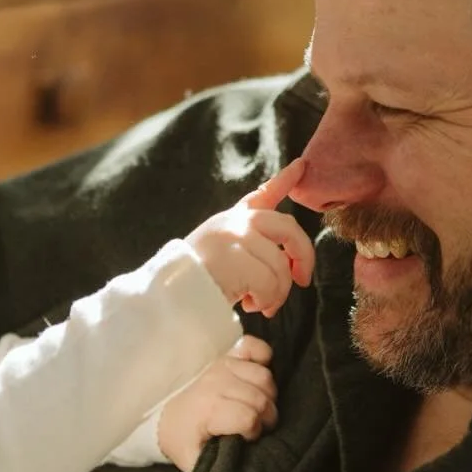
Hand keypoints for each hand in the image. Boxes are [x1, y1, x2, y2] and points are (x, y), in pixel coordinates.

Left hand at [156, 336, 277, 471]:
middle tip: (257, 426)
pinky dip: (263, 356)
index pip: (249, 418)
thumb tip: (243, 464)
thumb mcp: (196, 462)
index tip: (246, 439)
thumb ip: (218, 466)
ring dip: (268, 395)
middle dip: (265, 417)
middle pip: (261, 398)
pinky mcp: (227, 356)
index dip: (254, 432)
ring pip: (264, 376)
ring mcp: (222, 366)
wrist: (166, 417)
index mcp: (209, 409)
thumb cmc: (184, 440)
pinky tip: (258, 377)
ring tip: (259, 407)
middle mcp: (216, 383)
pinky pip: (253, 346)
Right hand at [187, 158, 314, 317]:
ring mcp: (235, 236)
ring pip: (280, 264)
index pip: (263, 194)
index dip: (285, 179)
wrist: (167, 297)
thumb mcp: (223, 256)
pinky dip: (268, 300)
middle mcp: (235, 222)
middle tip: (302, 280)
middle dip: (304, 255)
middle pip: (288, 227)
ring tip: (262, 305)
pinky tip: (253, 306)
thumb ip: (251, 247)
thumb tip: (287, 262)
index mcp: (232, 220)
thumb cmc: (197, 282)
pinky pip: (270, 282)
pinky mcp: (235, 257)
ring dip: (278, 292)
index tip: (301, 165)